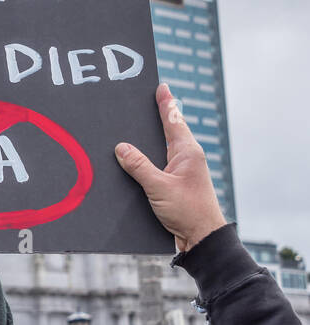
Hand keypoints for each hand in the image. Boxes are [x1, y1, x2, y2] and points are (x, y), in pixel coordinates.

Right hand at [115, 83, 226, 252]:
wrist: (202, 238)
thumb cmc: (188, 212)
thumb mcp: (159, 187)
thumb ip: (139, 166)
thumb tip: (121, 148)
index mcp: (188, 152)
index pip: (174, 121)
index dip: (166, 103)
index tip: (161, 86)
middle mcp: (187, 158)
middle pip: (170, 131)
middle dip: (159, 115)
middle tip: (147, 98)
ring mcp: (183, 171)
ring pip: (164, 148)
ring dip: (151, 139)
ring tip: (137, 126)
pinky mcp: (177, 184)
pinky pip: (160, 165)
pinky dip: (149, 159)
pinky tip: (136, 161)